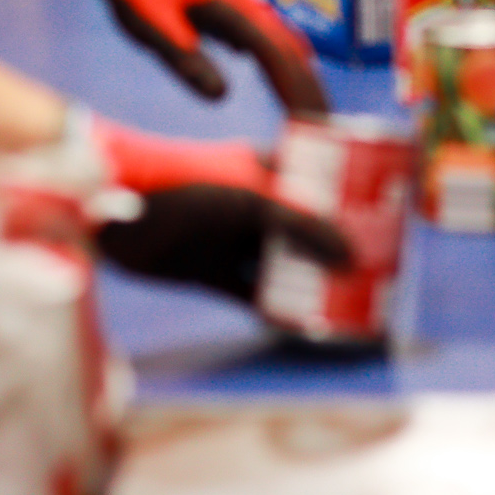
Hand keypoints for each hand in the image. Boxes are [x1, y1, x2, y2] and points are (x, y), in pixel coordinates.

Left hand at [50, 0, 328, 112]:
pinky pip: (264, 36)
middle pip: (290, 49)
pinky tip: (278, 74)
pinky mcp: (226, 4)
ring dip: (298, 73)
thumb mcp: (153, 26)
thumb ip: (186, 61)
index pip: (278, 57)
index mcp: (231, 7)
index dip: (298, 92)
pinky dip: (279, 60)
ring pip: (281, 40)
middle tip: (326, 126)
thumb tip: (222, 98)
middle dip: (310, 88)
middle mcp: (244, 2)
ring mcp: (238, 1)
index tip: (312, 124)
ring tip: (311, 106)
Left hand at [91, 120, 352, 303]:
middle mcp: (251, 203)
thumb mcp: (250, 201)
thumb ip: (301, 228)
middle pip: (305, 227)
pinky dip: (275, 308)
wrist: (111, 209)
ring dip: (310, 281)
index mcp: (264, 169)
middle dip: (337, 247)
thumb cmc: (183, 186)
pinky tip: (304, 325)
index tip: (384, 217)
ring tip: (349, 302)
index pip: (319, 179)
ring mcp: (230, 238)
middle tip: (376, 271)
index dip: (351, 196)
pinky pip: (250, 292)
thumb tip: (354, 259)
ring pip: (281, 263)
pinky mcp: (207, 271)